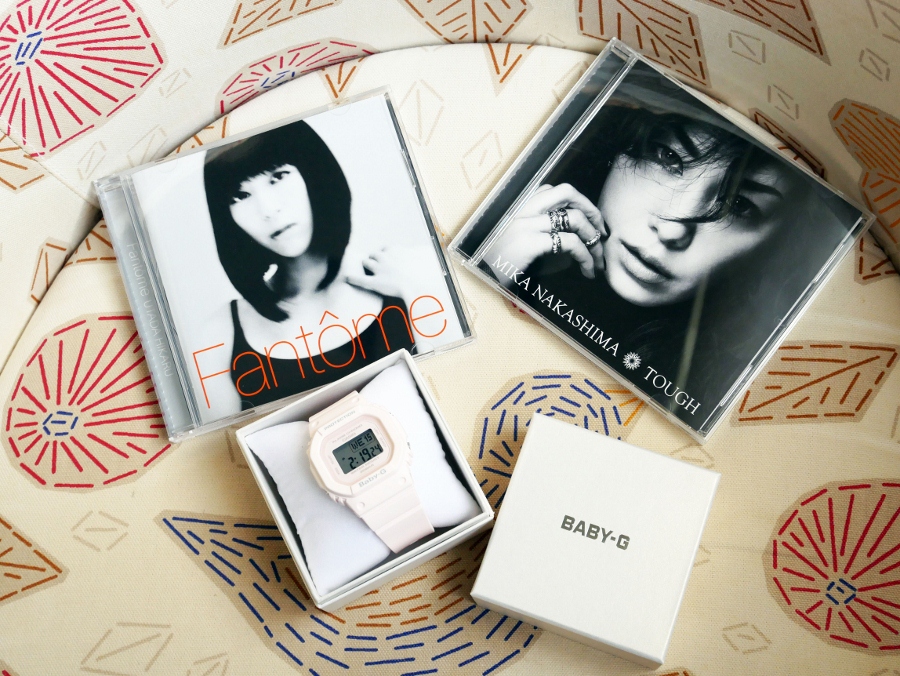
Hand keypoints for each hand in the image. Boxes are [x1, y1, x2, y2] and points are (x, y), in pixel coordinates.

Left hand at [345, 245, 431, 301]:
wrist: (419, 287)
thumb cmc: (425, 274)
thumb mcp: (428, 257)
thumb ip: (425, 252)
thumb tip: (429, 247)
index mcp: (397, 251)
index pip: (388, 249)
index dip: (386, 254)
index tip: (387, 258)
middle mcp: (386, 257)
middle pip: (375, 254)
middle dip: (374, 258)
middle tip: (375, 265)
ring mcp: (379, 269)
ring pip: (366, 262)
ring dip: (366, 265)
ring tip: (365, 270)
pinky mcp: (374, 283)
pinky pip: (360, 279)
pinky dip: (352, 278)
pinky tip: (346, 278)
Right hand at [484, 183, 606, 285]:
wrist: (480, 279)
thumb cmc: (500, 266)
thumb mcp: (520, 244)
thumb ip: (542, 234)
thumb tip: (575, 239)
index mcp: (520, 208)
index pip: (555, 190)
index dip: (579, 202)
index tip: (591, 222)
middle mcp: (522, 210)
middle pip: (567, 192)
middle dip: (592, 210)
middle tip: (601, 233)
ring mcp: (525, 225)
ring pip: (574, 218)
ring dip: (593, 239)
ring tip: (598, 260)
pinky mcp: (529, 243)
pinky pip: (569, 243)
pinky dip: (586, 257)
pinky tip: (587, 270)